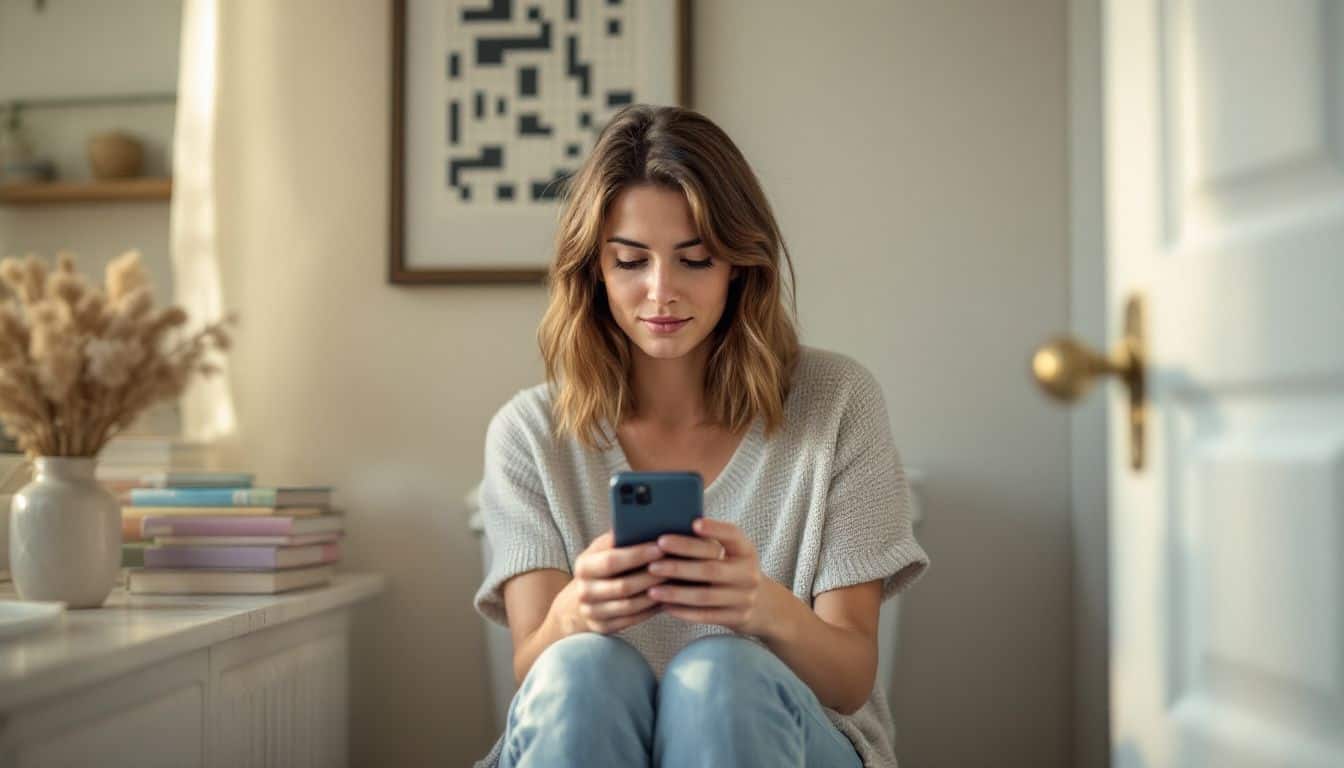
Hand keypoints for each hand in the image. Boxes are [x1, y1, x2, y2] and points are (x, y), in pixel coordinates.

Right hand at [550, 531, 668, 635]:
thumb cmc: (602, 565)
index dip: (637, 555)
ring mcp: (592, 612)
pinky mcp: (602, 628)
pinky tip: (667, 599)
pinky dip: (651, 610)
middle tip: (675, 566)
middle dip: (651, 576)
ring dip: (655, 594)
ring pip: (630, 606)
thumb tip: (645, 521)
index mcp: (584, 566)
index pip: (612, 561)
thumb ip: (620, 538)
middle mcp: (584, 591)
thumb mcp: (603, 548)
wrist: (581, 599)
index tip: (661, 547)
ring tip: (675, 583)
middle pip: (623, 586)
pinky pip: (632, 620)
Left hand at [646, 518, 770, 634]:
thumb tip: (668, 535)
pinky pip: (706, 615)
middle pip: (711, 569)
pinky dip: (684, 611)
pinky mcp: (738, 617)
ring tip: (652, 590)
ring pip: (705, 596)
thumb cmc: (733, 571)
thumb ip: (708, 545)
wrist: (764, 604)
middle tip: (653, 563)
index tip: (694, 523)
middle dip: (679, 566)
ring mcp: (745, 597)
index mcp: (746, 551)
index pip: (733, 535)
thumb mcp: (732, 554)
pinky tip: (665, 606)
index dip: (715, 529)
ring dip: (676, 593)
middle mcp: (748, 573)